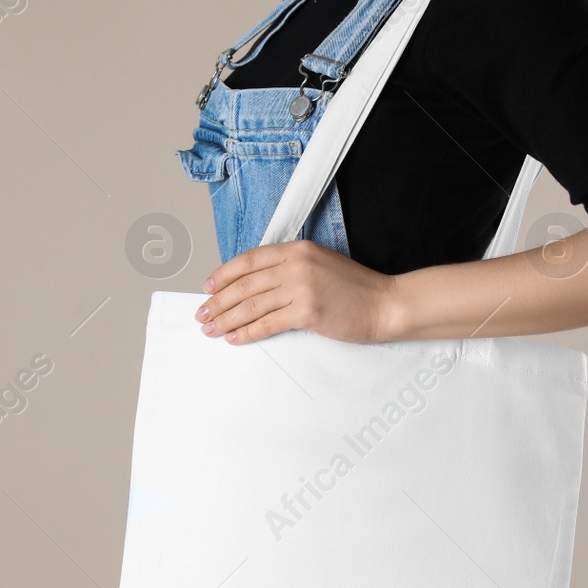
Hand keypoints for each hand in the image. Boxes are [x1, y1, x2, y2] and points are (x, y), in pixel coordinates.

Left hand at [195, 239, 395, 344]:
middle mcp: (296, 264)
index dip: (224, 274)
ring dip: (226, 319)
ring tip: (211, 329)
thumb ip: (290, 269)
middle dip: (218, 301)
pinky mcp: (307, 311)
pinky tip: (235, 338)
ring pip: (252, 305)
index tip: (208, 287)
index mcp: (297, 249)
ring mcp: (302, 287)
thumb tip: (257, 286)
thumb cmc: (355, 289)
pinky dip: (247, 332)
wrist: (385, 304)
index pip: (250, 260)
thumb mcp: (320, 265)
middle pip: (245, 284)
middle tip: (202, 314)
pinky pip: (268, 323)